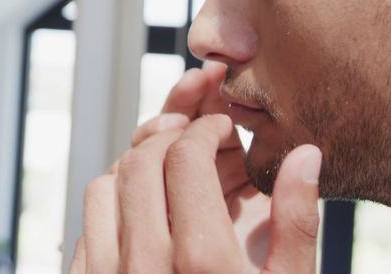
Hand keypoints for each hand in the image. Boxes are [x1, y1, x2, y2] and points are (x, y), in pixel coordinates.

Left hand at [70, 114, 321, 272]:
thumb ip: (297, 221)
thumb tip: (303, 155)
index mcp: (204, 263)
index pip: (185, 158)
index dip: (206, 130)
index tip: (222, 131)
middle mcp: (147, 268)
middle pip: (142, 163)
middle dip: (173, 140)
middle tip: (203, 145)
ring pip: (105, 188)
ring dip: (139, 171)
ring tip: (177, 179)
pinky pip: (88, 230)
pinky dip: (114, 209)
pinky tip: (150, 219)